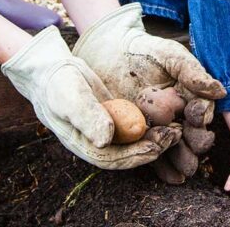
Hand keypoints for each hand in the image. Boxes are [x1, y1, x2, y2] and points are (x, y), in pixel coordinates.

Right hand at [2, 26, 176, 169]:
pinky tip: (169, 118)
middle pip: (129, 153)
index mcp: (84, 145)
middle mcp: (98, 143)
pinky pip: (136, 126)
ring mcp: (107, 131)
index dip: (135, 155)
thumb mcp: (71, 98)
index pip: (113, 159)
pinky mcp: (115, 118)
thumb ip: (88, 117)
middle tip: (174, 136)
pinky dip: (152, 125)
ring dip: (156, 137)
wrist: (52, 70)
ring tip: (177, 130)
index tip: (155, 147)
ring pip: (135, 141)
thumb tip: (106, 139)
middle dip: (152, 147)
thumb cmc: (58, 85)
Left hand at [72, 3, 226, 180]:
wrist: (111, 51)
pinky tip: (171, 176)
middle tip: (196, 144)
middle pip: (193, 137)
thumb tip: (221, 92)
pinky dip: (164, 168)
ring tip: (185, 167)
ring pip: (176, 150)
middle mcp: (178, 117)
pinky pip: (153, 155)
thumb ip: (194, 73)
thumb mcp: (171, 56)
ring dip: (183, 159)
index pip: (201, 113)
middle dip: (196, 144)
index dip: (201, 117)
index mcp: (189, 98)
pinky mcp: (139, 138)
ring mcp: (159, 129)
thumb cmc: (146, 50)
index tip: (196, 115)